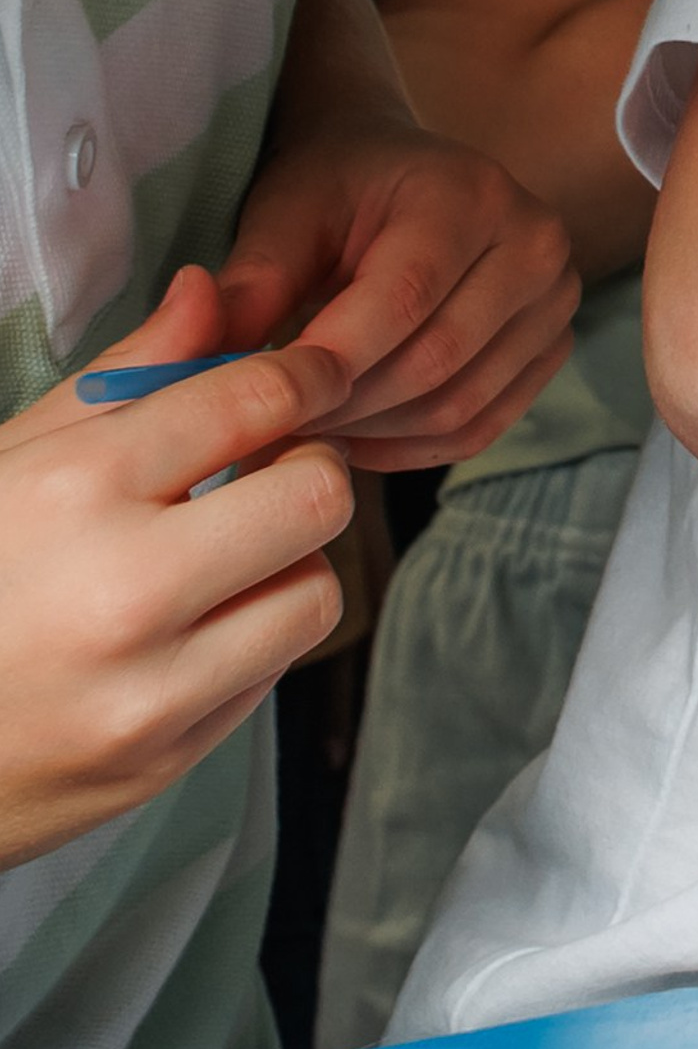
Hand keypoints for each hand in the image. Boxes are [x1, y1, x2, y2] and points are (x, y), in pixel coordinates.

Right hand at [0, 267, 351, 869]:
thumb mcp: (10, 458)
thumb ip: (126, 374)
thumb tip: (210, 290)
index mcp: (75, 492)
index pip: (255, 401)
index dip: (303, 376)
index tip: (309, 378)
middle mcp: (123, 591)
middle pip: (317, 496)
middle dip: (306, 470)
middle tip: (267, 469)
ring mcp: (149, 690)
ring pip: (316, 591)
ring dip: (288, 563)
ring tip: (224, 557)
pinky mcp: (167, 758)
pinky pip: (273, 672)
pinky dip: (252, 638)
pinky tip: (189, 627)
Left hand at [215, 117, 577, 470]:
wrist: (397, 172)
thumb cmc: (335, 187)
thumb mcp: (283, 214)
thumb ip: (248, 286)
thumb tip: (194, 370)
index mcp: (468, 194)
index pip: (404, 299)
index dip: (327, 363)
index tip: (254, 400)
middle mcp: (534, 242)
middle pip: (437, 360)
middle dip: (343, 407)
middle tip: (268, 427)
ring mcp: (557, 297)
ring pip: (460, 404)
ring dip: (373, 434)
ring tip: (306, 430)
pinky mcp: (553, 344)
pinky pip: (484, 426)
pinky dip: (412, 448)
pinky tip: (356, 439)